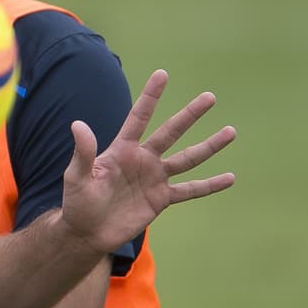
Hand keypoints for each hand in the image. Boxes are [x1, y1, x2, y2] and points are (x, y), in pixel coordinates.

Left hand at [62, 69, 235, 252]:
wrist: (88, 233)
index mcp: (122, 150)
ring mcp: (154, 178)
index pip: (139, 118)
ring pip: (188, 159)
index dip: (150, 97)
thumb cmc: (78, 202)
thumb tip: (77, 124)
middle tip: (210, 97)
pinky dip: (210, 185)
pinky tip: (230, 178)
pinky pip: (190, 190)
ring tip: (231, 131)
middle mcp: (143, 159)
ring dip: (209, 146)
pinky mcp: (161, 199)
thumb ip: (83, 153)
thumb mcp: (77, 177)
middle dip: (190, 115)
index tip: (162, 74)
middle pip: (171, 132)